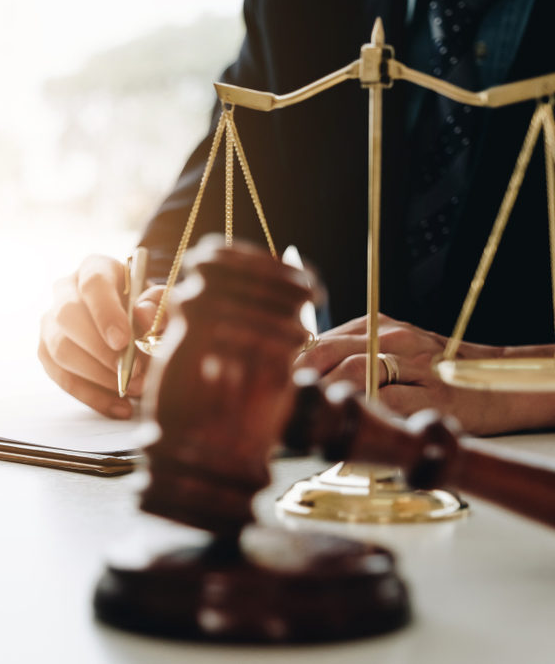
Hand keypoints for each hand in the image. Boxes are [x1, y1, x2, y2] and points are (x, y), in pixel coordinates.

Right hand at [38, 254, 163, 417]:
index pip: (93, 283)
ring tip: (133, 390)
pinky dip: (91, 396)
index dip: (106, 312)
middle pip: (67, 316)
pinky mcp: (46, 351)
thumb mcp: (159, 302)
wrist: (130, 321)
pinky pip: (61, 377)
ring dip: (98, 376)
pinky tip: (118, 406)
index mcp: (94, 268)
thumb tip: (142, 315)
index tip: (124, 341)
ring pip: (60, 349)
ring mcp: (50, 321)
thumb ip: (157, 305)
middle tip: (133, 372)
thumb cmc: (144, 308)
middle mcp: (65, 291)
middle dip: (100, 350)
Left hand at [294, 313, 551, 434]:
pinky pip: (390, 402)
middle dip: (296, 384)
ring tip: (301, 420)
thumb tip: (291, 385)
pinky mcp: (435, 392)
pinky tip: (344, 430)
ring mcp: (414, 362)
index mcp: (372, 325)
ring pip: (356, 373)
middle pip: (328, 354)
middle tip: (274, 408)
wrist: (492, 380)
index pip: (317, 341)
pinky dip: (362, 416)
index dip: (286, 367)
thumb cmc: (429, 372)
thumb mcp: (385, 353)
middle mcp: (391, 336)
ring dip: (322, 399)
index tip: (263, 390)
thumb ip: (344, 362)